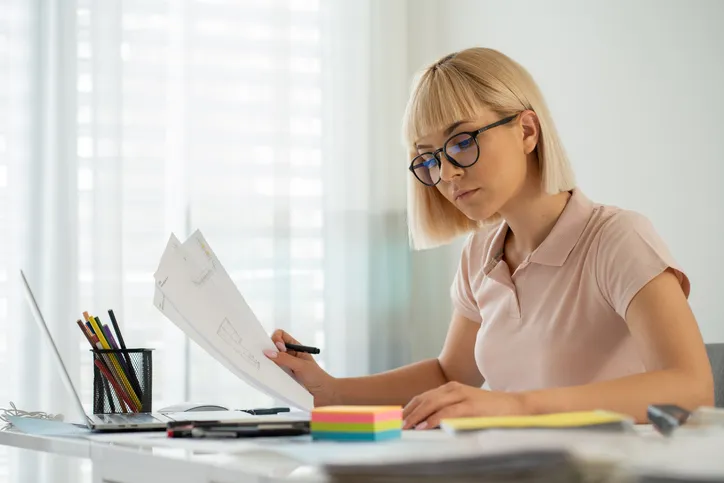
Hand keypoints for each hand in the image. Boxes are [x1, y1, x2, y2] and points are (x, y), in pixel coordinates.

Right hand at [264, 329, 338, 406]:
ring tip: (269, 368)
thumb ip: (285, 359)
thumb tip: (268, 352)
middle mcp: (289, 355)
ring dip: (269, 363)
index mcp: (295, 347)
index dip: (277, 338)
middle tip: (269, 358)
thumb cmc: (316, 377)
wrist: (323, 393)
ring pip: (272, 360)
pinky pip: (273, 371)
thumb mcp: (301, 366)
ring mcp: (286, 366)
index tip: (279, 347)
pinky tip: (271, 376)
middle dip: (269, 350)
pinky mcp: (284, 376)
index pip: (281, 335)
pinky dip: (270, 372)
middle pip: (273, 347)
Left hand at [402, 381, 526, 429]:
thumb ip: (447, 411)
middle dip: (408, 413)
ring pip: (432, 404)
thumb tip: (425, 424)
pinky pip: (447, 412)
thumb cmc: (489, 410)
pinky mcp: (471, 406)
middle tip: (396, 425)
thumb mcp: (464, 407)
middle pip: (423, 399)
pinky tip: (424, 426)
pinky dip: (433, 419)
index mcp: (450, 388)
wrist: (516, 406)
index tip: (396, 419)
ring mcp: (462, 395)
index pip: (422, 397)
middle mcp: (453, 389)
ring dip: (416, 416)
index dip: (408, 408)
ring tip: (405, 426)